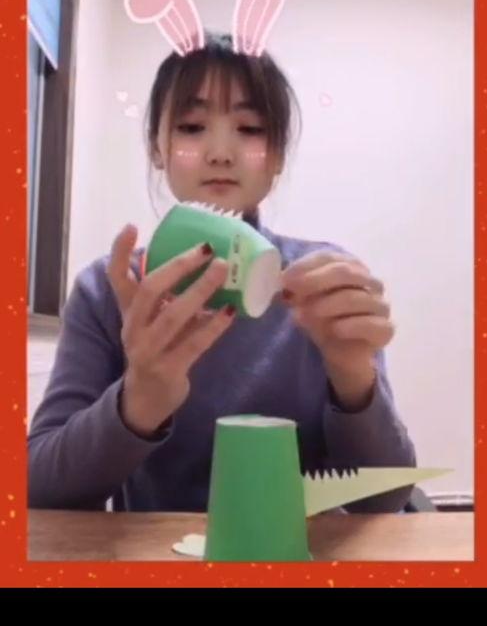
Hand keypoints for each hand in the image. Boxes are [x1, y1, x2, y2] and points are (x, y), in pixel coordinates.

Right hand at [107, 224, 235, 437]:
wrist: (145, 400)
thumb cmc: (156, 348)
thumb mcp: (154, 321)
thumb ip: (168, 296)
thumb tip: (204, 261)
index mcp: (129, 312)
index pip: (117, 277)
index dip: (120, 252)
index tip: (132, 226)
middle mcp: (134, 328)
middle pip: (149, 290)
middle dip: (178, 266)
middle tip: (207, 249)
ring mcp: (149, 351)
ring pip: (173, 316)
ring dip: (200, 290)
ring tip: (222, 270)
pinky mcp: (168, 371)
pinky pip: (193, 344)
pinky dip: (213, 327)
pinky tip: (231, 312)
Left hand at [281, 250, 394, 406]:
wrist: (341, 353)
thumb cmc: (324, 320)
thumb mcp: (304, 303)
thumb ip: (296, 290)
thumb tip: (281, 281)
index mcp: (351, 268)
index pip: (330, 258)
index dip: (307, 266)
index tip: (285, 278)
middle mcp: (370, 282)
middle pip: (346, 272)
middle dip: (316, 280)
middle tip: (293, 290)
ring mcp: (380, 305)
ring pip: (357, 297)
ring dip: (327, 305)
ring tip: (303, 316)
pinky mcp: (386, 329)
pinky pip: (371, 324)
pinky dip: (350, 325)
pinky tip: (334, 330)